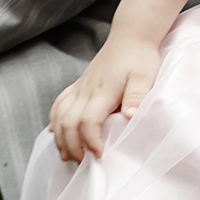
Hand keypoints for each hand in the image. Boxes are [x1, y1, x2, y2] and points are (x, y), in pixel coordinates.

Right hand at [50, 39, 161, 160]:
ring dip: (60, 137)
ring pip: (59, 116)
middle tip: (82, 162)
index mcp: (102, 92)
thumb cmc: (140, 57)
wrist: (131, 37)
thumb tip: (130, 116)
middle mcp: (86, 91)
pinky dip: (54, 120)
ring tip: (68, 155)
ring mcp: (80, 88)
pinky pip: (59, 104)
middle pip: (67, 123)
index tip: (99, 154)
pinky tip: (56, 132)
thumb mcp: (145, 77)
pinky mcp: (78, 85)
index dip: (89, 141)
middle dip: (72, 146)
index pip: (87, 121)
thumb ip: (137, 97)